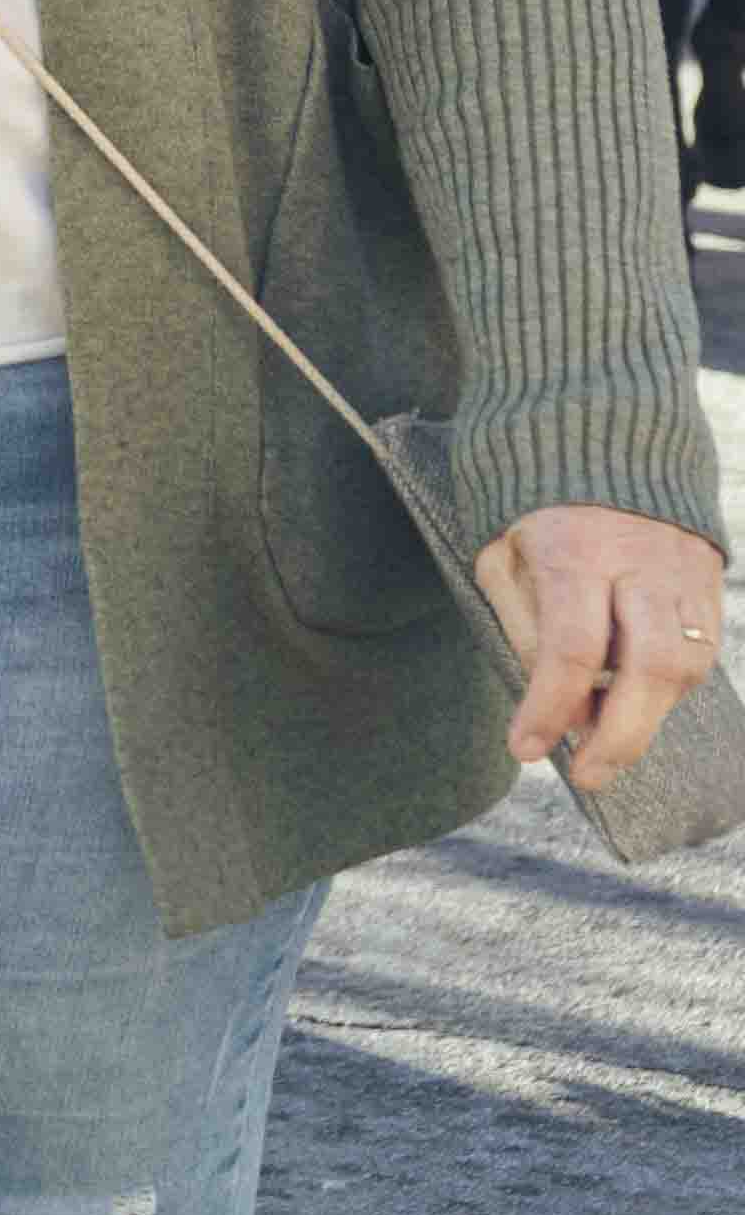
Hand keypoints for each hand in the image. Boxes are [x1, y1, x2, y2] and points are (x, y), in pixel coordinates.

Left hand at [477, 503, 728, 793]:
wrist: (603, 438)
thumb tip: (556, 705)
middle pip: (648, 667)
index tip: (526, 750)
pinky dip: (669, 686)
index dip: (549, 707)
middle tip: (588, 776)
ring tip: (604, 739)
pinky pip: (700, 651)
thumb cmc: (537, 509)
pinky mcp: (710, 580)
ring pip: (684, 666)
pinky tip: (635, 696)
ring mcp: (684, 571)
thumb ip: (524, 627)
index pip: (570, 647)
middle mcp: (641, 562)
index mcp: (575, 549)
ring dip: (648, 716)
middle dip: (620, 735)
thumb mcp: (502, 555)